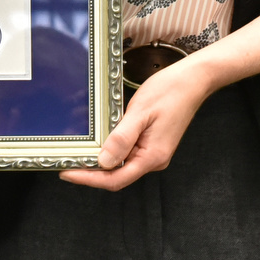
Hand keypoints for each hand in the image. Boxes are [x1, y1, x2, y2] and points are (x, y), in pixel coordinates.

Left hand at [59, 61, 213, 190]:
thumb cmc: (169, 92)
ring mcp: (153, 152)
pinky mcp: (151, 143)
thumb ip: (122, 138)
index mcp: (152, 157)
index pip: (115, 179)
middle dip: (91, 169)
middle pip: (116, 174)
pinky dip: (110, 146)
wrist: (193, 80)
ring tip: (78, 148)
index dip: (89, 179)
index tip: (67, 173)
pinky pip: (127, 151)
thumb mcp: (140, 112)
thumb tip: (103, 162)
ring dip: (99, 157)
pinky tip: (98, 138)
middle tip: (66, 161)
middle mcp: (153, 160)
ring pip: (121, 162)